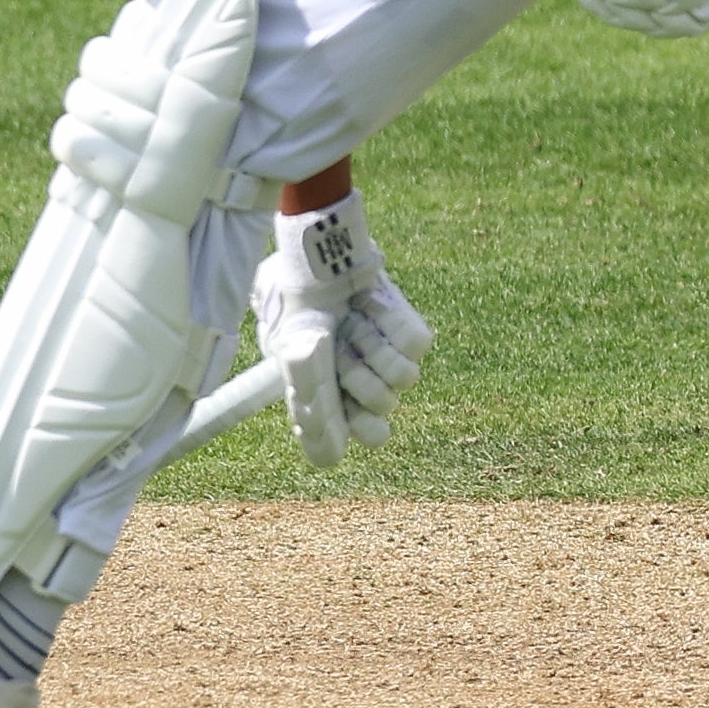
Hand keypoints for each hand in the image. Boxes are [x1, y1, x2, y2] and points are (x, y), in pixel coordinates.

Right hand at [250, 194, 433, 469]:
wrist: (319, 253)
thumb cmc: (297, 301)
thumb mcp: (292, 350)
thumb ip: (311, 399)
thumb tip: (328, 454)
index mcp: (325, 393)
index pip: (344, 435)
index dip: (354, 431)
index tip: (362, 430)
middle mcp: (357, 379)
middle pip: (381, 412)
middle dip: (364, 388)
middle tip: (345, 363)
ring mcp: (384, 356)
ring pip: (403, 378)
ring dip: (374, 350)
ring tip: (354, 324)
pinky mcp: (406, 331)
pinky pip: (416, 346)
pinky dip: (393, 326)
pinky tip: (371, 307)